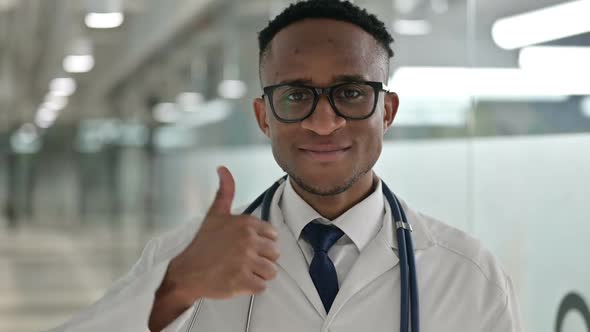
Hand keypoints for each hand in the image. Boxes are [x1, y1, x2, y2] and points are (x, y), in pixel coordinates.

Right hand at [163, 166, 279, 304]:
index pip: (272, 235)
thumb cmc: (202, 245)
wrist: (185, 272)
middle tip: (242, 261)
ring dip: (259, 274)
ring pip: (271, 271)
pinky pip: (263, 287)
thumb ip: (225, 191)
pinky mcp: (242, 280)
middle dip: (261, 260)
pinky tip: (239, 281)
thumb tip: (223, 168)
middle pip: (275, 254)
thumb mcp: (215, 214)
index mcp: (246, 223)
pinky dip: (253, 287)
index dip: (261, 243)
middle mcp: (247, 240)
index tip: (245, 247)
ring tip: (241, 271)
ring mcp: (245, 261)